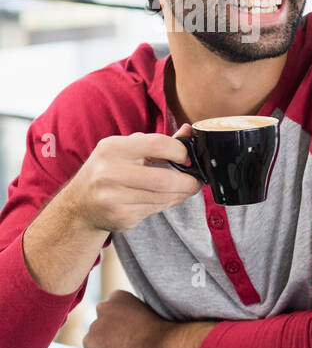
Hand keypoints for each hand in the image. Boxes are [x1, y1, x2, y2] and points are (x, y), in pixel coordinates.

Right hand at [65, 129, 201, 234]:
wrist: (79, 205)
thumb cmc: (108, 171)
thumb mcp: (126, 150)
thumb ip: (158, 143)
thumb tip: (189, 130)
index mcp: (112, 148)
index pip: (158, 144)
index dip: (181, 152)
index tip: (188, 158)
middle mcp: (109, 172)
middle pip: (165, 179)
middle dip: (188, 182)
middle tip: (196, 181)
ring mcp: (113, 197)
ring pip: (163, 197)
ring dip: (181, 194)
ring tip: (185, 189)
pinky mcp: (121, 216)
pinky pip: (156, 209)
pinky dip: (167, 204)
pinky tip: (165, 199)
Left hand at [83, 290, 173, 347]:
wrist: (162, 346)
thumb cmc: (162, 332)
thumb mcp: (148, 313)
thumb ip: (130, 316)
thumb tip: (124, 331)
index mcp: (117, 297)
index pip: (111, 311)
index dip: (122, 324)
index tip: (133, 331)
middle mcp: (102, 308)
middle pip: (101, 325)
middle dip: (110, 335)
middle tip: (130, 344)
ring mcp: (94, 327)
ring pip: (96, 341)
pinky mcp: (90, 345)